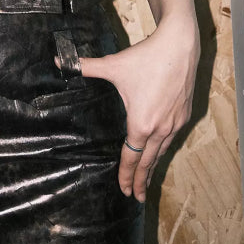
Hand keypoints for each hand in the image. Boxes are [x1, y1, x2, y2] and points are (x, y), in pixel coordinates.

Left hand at [56, 18, 198, 201]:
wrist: (178, 47)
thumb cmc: (144, 58)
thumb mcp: (112, 65)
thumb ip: (85, 67)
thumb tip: (59, 62)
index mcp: (141, 124)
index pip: (131, 158)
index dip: (126, 175)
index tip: (125, 191)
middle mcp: (160, 129)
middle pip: (148, 162)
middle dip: (141, 181)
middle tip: (136, 197)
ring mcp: (175, 124)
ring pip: (162, 151)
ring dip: (153, 166)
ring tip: (147, 179)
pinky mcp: (184, 115)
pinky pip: (172, 138)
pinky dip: (164, 149)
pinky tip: (160, 149)